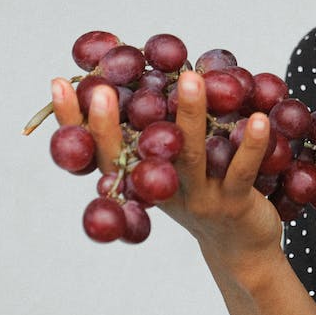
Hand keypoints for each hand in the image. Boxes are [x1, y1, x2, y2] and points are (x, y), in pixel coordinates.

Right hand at [50, 72, 283, 261]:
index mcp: (143, 178)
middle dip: (112, 122)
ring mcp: (197, 198)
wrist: (242, 248)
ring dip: (188, 115)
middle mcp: (163, 190)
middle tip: (102, 87)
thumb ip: (159, 125)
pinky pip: (240, 170)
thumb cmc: (205, 192)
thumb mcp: (175, 162)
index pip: (99, 150)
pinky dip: (250, 143)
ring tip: (190, 79)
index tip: (57, 84)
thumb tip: (150, 66)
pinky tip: (258, 117)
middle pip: (133, 155)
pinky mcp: (233, 204)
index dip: (74, 121)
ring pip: (189, 155)